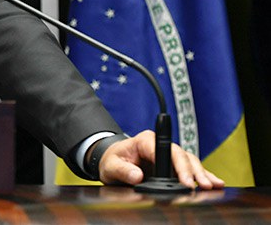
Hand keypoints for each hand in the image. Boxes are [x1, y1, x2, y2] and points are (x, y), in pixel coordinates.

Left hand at [98, 130, 224, 189]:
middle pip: (182, 156)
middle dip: (194, 172)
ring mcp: (167, 155)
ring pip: (189, 162)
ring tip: (213, 185)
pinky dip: (201, 175)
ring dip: (201, 174)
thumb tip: (137, 177)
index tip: (185, 181)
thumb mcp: (111, 166)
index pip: (166, 152)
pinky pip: (189, 169)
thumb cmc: (112, 160)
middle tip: (203, 186)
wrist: (112, 161)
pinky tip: (214, 183)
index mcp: (145, 140)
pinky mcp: (171, 165)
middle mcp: (159, 145)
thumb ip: (122, 171)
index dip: (178, 166)